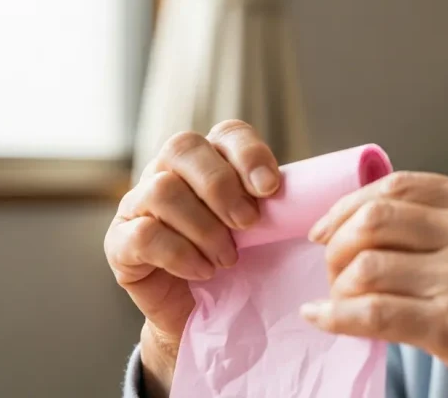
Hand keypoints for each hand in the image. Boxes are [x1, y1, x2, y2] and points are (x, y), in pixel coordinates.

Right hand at [103, 120, 281, 396]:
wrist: (201, 314)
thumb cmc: (238, 264)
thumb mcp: (265, 230)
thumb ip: (280, 205)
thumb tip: (328, 189)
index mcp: (208, 159)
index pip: (226, 133)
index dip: (248, 154)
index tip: (271, 189)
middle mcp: (167, 170)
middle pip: (183, 147)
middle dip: (222, 187)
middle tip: (248, 225)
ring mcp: (137, 203)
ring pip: (162, 190)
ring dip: (204, 227)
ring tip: (228, 259)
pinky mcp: (119, 243)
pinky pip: (143, 235)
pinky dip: (180, 254)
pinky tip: (203, 272)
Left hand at [302, 172, 447, 397]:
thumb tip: (368, 217)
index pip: (400, 184)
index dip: (349, 204)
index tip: (325, 228)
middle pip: (376, 217)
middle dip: (337, 242)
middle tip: (330, 266)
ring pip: (368, 264)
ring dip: (338, 284)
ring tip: (340, 299)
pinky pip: (373, 314)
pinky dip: (335, 316)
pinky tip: (321, 319)